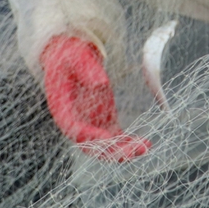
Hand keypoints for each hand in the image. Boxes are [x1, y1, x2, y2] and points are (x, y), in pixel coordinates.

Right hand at [40, 35, 148, 160]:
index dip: (90, 136)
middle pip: (91, 145)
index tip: (108, 138)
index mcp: (62, 108)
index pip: (74, 129)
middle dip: (111, 151)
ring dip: (124, 150)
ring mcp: (91, 124)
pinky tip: (146, 144)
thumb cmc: (72, 55)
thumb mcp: (76, 56)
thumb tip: (100, 83)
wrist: (74, 57)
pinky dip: (130, 143)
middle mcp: (75, 122)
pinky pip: (117, 138)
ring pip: (106, 146)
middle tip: (130, 152)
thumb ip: (86, 69)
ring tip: (144, 147)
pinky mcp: (105, 122)